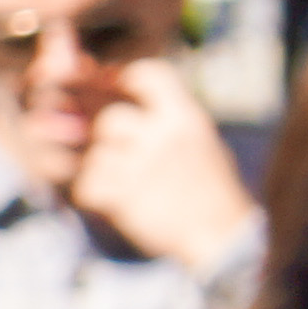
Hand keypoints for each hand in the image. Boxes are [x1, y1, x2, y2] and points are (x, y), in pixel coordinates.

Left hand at [71, 58, 261, 268]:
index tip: (117, 91)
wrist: (220, 234)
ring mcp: (142, 168)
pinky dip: (92, 193)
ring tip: (125, 181)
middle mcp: (164, 137)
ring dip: (101, 167)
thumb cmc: (207, 185)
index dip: (125, 78)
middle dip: (108, 137)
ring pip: (95, 153)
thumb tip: (115, 84)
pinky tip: (113, 200)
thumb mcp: (199, 138)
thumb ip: (165, 115)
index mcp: (187, 117)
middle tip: (123, 154)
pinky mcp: (124, 198)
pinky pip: (86, 184)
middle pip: (110, 118)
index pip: (149, 74)